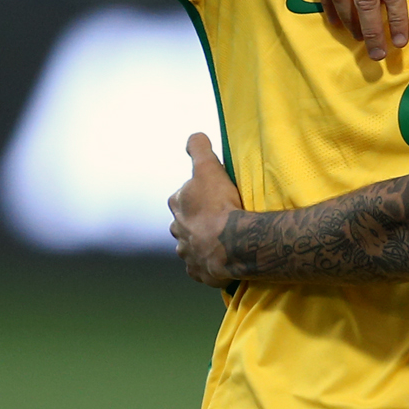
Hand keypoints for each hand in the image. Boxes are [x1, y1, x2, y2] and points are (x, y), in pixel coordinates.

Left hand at [168, 133, 243, 287]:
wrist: (231, 245)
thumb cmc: (219, 205)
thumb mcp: (209, 168)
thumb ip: (199, 148)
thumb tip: (194, 137)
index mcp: (177, 204)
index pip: (184, 195)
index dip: (200, 194)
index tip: (215, 195)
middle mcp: (177, 230)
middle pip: (186, 221)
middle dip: (198, 220)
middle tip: (220, 218)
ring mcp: (186, 253)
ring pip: (192, 245)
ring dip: (203, 242)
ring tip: (223, 241)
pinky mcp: (197, 272)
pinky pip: (201, 266)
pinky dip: (209, 263)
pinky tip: (222, 259)